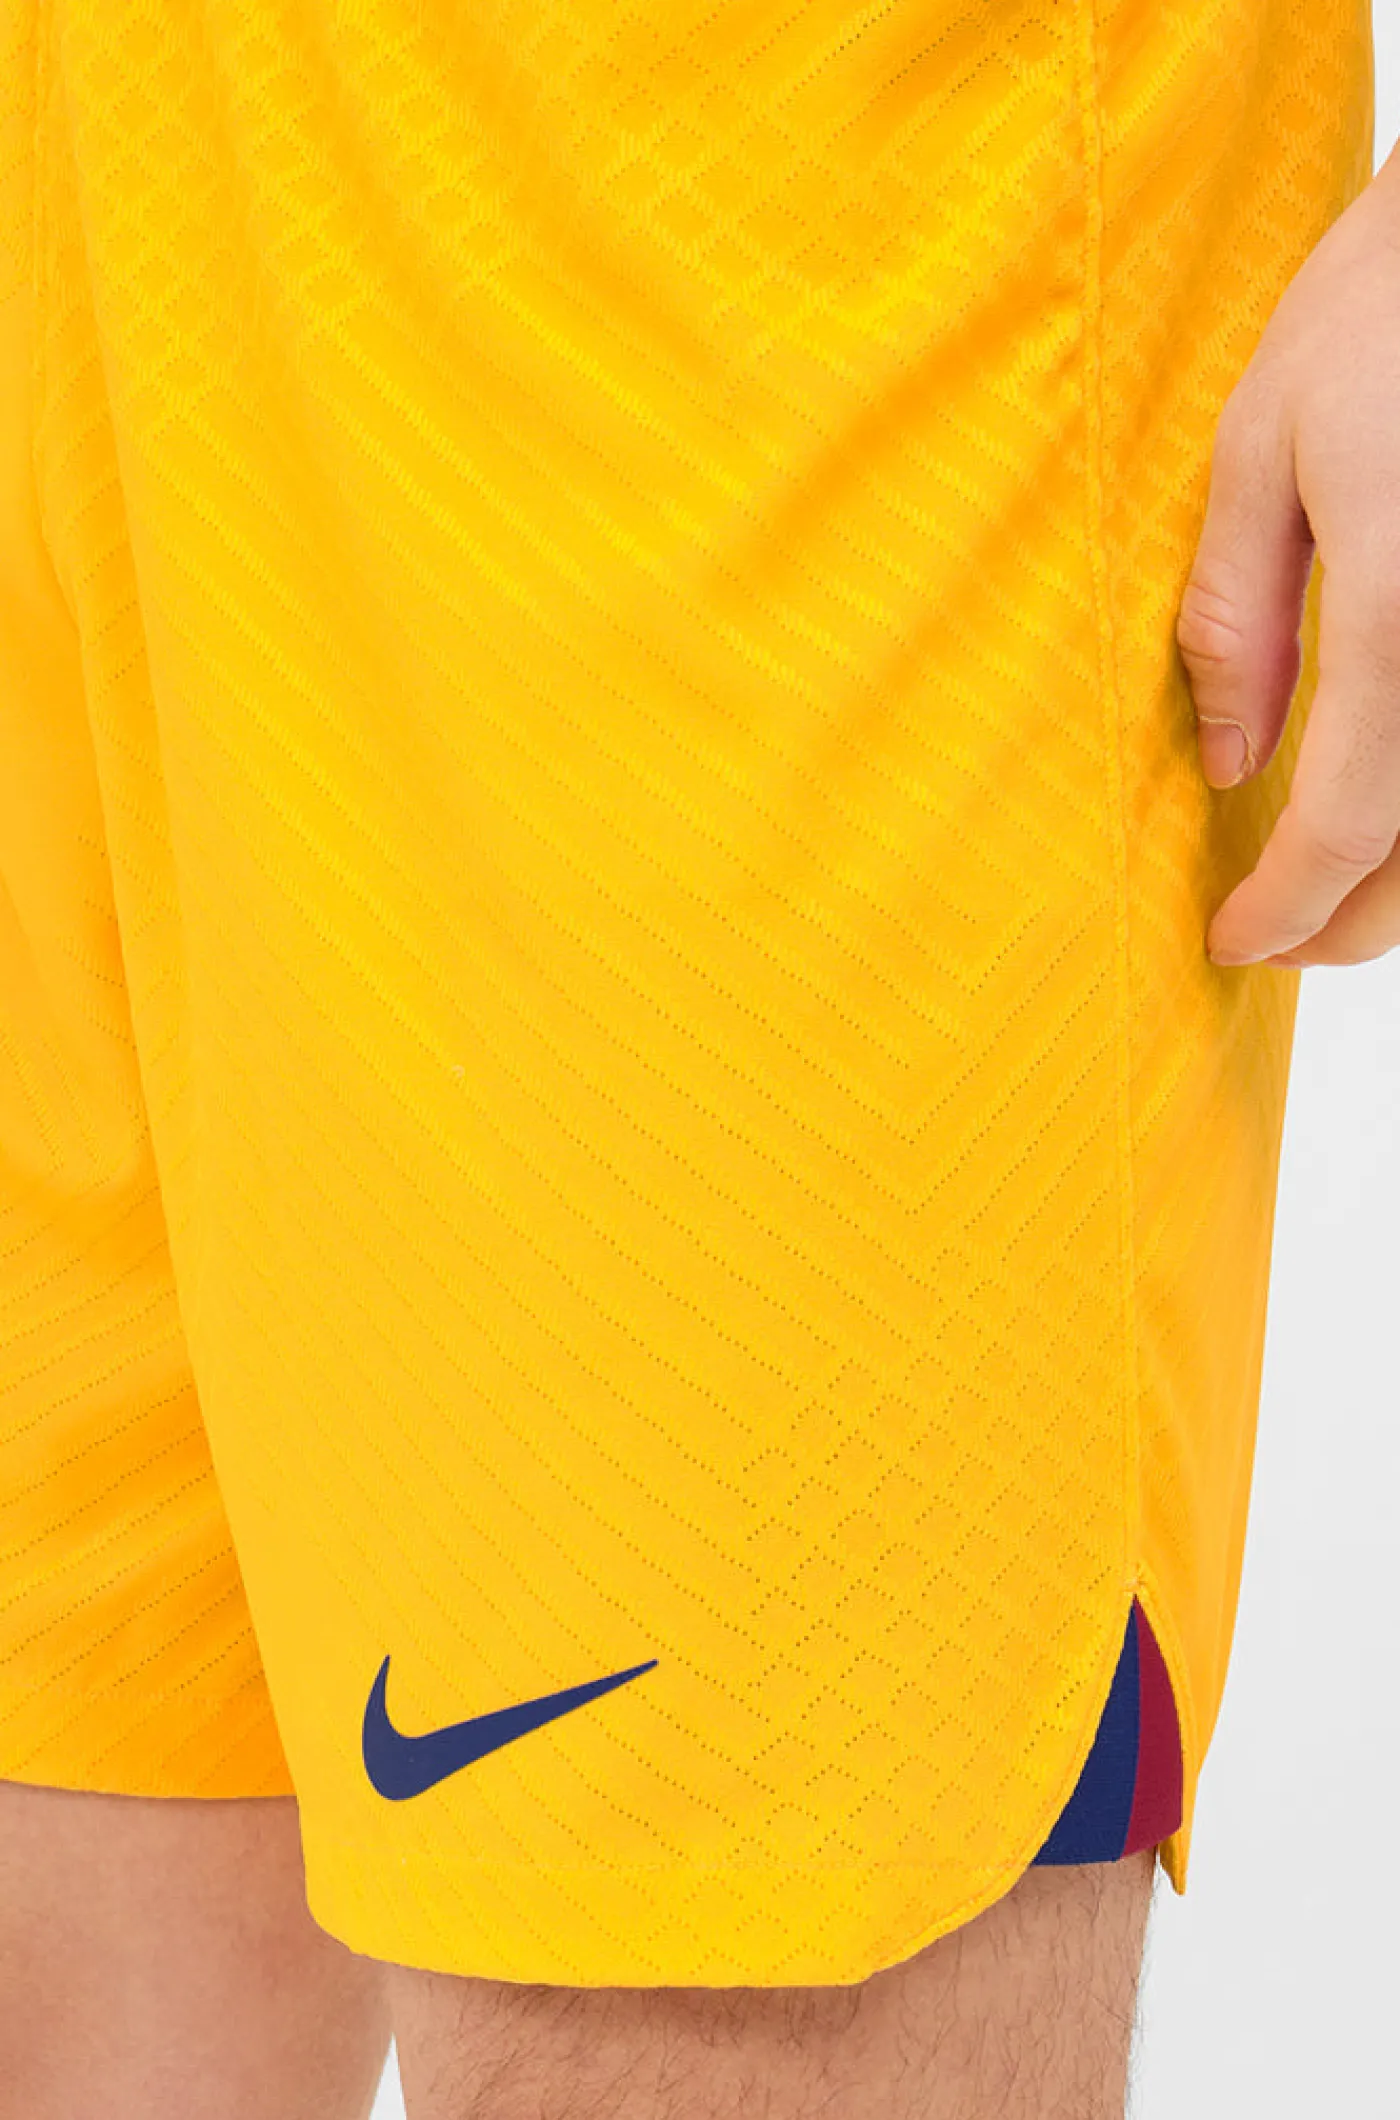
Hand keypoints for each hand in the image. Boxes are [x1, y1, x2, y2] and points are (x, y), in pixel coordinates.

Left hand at [1177, 143, 1399, 968]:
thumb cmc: (1389, 304)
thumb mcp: (1266, 445)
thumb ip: (1237, 621)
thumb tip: (1223, 762)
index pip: (1345, 830)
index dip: (1283, 913)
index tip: (1228, 941)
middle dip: (1352, 924)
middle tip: (1276, 930)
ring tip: (1333, 874)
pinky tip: (1384, 785)